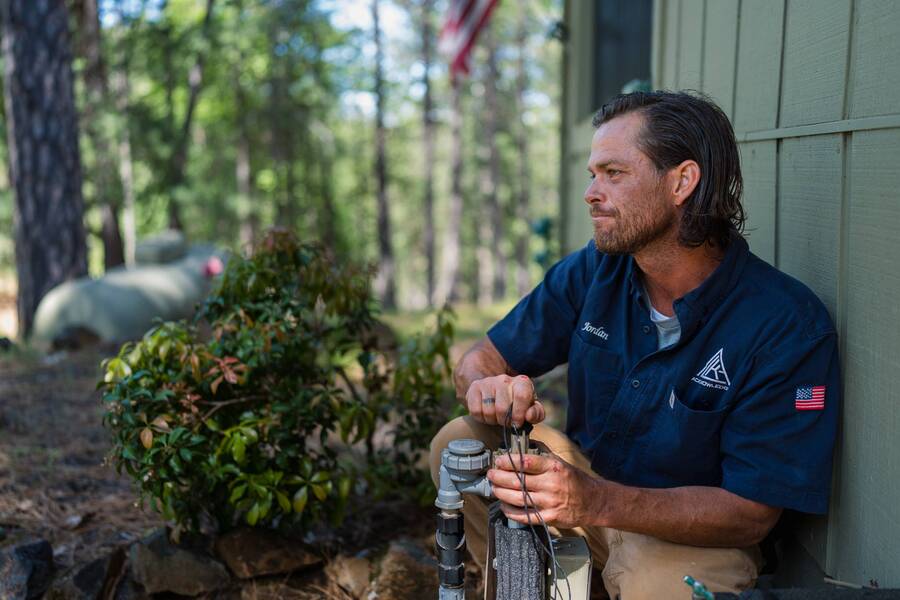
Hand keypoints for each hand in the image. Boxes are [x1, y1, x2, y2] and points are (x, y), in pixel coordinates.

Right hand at [465, 374, 544, 425]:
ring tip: (496, 417)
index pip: (521, 396)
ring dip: (493, 420)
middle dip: (504, 421)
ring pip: (488, 411)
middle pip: (502, 408)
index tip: (517, 423)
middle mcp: (504, 379)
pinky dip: (481, 418)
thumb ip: (536, 413)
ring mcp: (488, 382)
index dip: (519, 414)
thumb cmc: (517, 403)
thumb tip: (529, 416)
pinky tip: (486, 414)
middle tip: (506, 422)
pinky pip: (476, 410)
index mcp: (522, 382)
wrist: (497, 392)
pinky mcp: (475, 388)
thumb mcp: (530, 407)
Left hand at [487, 451, 604, 529]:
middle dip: (499, 478)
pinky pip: (525, 516)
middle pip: (518, 481)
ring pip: (519, 499)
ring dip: (501, 494)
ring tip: (494, 489)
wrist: (593, 501)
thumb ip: (542, 452)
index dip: (509, 461)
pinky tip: (504, 506)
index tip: (498, 461)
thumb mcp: (560, 461)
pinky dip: (511, 512)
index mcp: (553, 467)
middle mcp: (551, 484)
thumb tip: (524, 441)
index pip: (527, 462)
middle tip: (491, 475)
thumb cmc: (574, 480)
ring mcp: (550, 502)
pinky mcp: (550, 518)